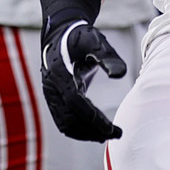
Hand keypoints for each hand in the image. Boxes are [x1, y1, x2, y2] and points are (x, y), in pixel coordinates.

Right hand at [40, 19, 126, 140]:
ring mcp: (50, 95)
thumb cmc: (80, 36)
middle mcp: (51, 87)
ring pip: (65, 124)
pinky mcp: (54, 99)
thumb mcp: (95, 41)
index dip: (94, 118)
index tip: (113, 128)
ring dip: (86, 133)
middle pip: (70, 119)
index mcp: (59, 73)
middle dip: (93, 130)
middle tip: (117, 134)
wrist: (61, 33)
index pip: (75, 103)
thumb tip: (120, 74)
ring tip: (109, 135)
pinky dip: (79, 130)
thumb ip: (108, 56)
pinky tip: (96, 131)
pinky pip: (63, 121)